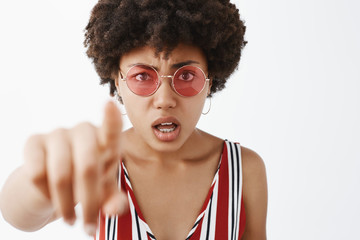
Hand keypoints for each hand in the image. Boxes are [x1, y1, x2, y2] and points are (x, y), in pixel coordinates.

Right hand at [22, 101, 127, 235]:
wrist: (53, 182)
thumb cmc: (88, 182)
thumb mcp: (104, 192)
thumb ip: (114, 200)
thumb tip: (114, 209)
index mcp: (106, 140)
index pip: (111, 129)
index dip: (110, 118)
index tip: (110, 105)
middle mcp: (84, 131)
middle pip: (88, 167)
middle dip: (90, 202)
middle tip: (89, 227)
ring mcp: (59, 133)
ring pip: (61, 175)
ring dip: (67, 205)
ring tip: (72, 221)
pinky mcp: (34, 141)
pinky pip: (37, 174)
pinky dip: (46, 195)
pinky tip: (51, 198)